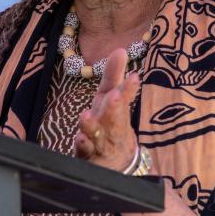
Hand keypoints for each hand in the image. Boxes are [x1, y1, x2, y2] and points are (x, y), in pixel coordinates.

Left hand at [74, 47, 139, 171]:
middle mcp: (111, 127)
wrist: (118, 166)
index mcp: (117, 111)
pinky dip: (83, 146)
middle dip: (115, 106)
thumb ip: (114, 75)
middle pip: (115, 116)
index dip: (128, 88)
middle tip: (115, 95)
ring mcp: (101, 143)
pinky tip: (79, 139)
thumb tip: (120, 50)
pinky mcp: (89, 158)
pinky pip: (85, 152)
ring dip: (93, 126)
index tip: (135, 76)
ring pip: (99, 135)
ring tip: (87, 116)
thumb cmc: (113, 127)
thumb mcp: (112, 100)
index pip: (122, 96)